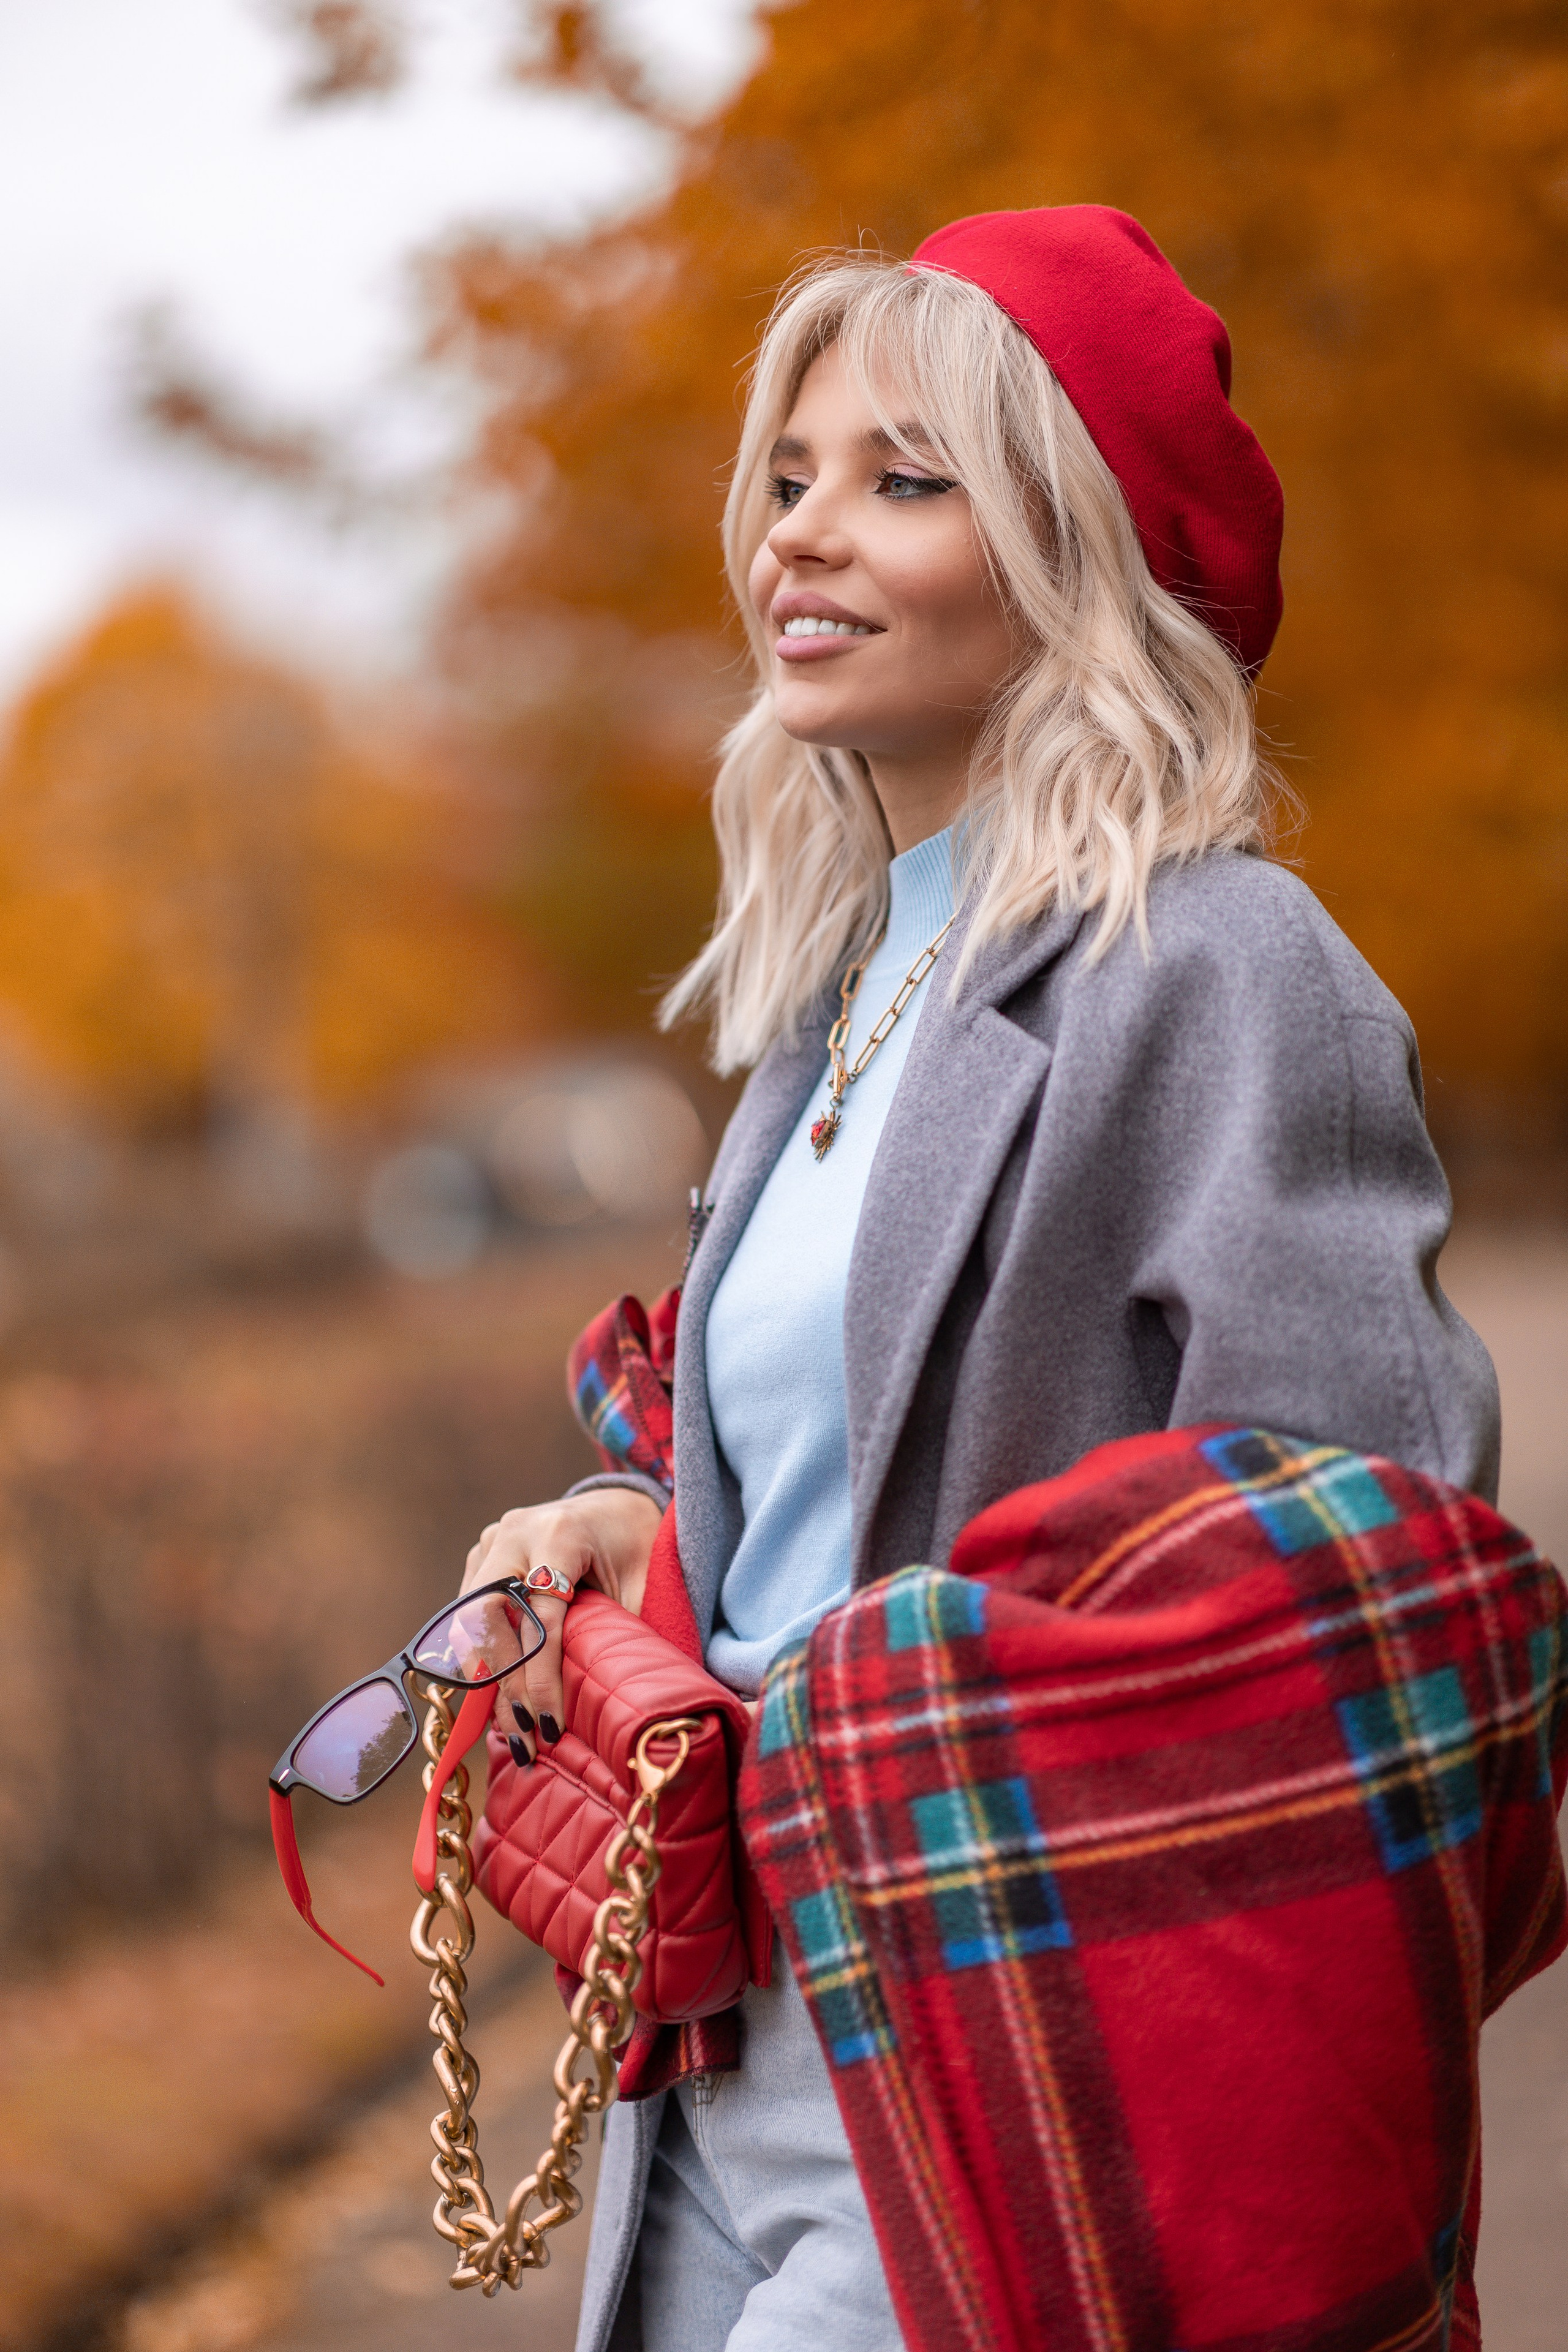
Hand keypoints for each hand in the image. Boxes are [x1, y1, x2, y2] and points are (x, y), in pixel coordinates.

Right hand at [459, 1489, 662, 1759]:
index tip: (548, 1726)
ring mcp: (493, 1541)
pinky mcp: (482, 1555)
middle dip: (501, 1680)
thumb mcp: (644, 1585)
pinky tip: (501, 1696)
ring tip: (510, 1729)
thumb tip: (604, 1706)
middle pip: (488, 1615)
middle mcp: (517, 1531)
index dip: (541, 1677)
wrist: (619, 1507)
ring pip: (469, 1618)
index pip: (540, 1617)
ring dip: (487, 1676)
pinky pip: (470, 1612)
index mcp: (561, 1533)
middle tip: (521, 1732)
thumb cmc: (638, 1548)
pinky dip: (483, 1656)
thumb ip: (620, 1632)